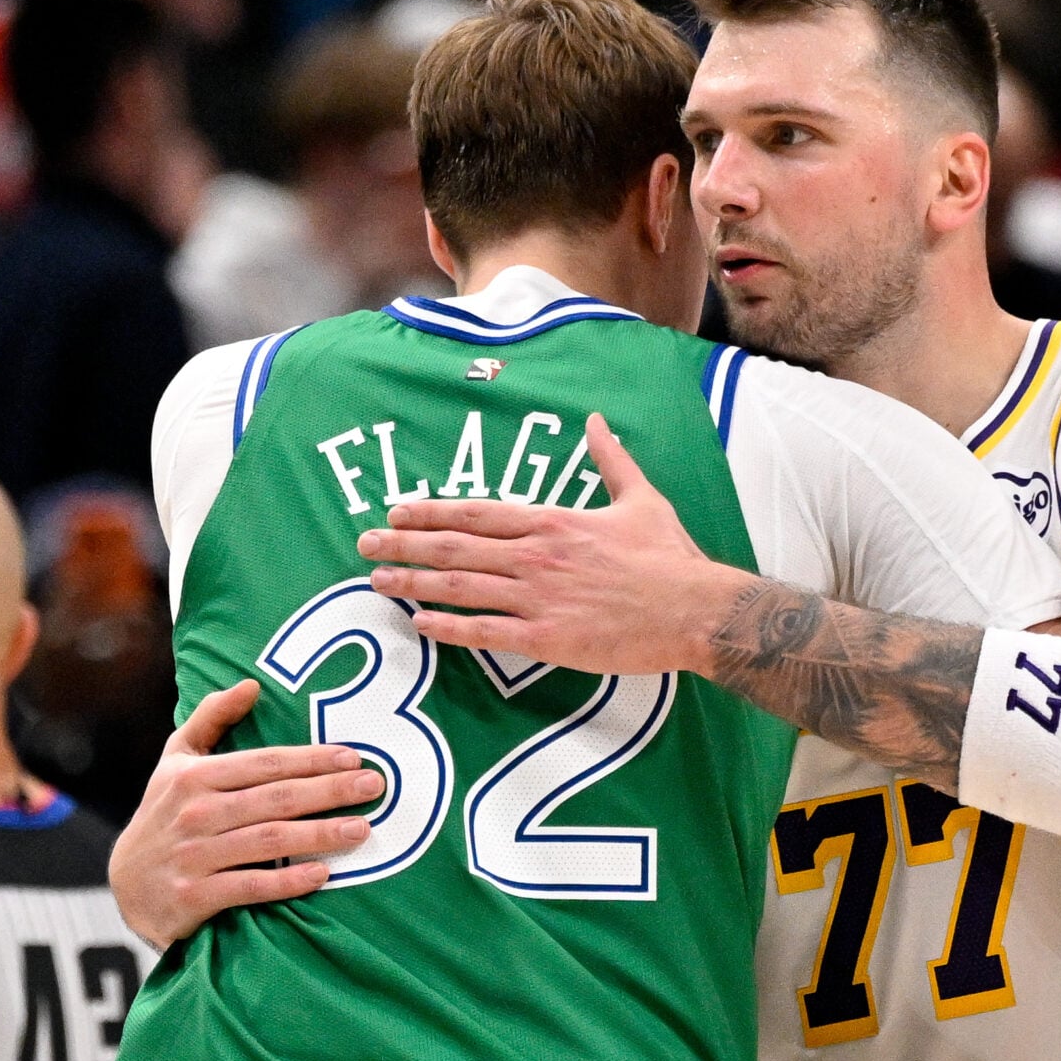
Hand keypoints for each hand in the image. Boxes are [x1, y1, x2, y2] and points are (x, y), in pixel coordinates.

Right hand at [111, 679, 383, 945]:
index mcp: (194, 776)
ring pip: (269, 841)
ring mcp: (195, 855)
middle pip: (274, 799)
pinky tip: (321, 875)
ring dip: (319, 834)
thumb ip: (210, 719)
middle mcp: (195, 812)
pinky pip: (249, 887)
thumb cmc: (164, 815)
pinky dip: (286, 882)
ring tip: (361, 829)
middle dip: (328, 791)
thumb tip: (251, 685)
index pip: (264, 764)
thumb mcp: (175, 760)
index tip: (353, 758)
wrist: (127, 887)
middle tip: (374, 787)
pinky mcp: (195, 896)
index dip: (311, 759)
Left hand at [358, 414, 750, 674]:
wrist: (696, 609)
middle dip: (403, 544)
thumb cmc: (670, 557)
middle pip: (455, 547)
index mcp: (553, 521)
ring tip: (378, 580)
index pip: (477, 512)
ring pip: (460, 587)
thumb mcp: (640, 498)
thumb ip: (611, 459)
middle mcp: (537, 556)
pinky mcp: (548, 638)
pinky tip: (421, 624)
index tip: (397, 510)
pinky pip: (486, 632)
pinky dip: (449, 627)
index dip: (431, 512)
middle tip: (364, 543)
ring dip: (413, 582)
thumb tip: (598, 421)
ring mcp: (539, 598)